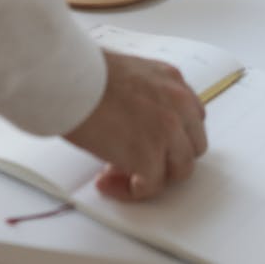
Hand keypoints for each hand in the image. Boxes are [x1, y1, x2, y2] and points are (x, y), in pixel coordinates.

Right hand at [65, 51, 206, 199]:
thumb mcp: (131, 73)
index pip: (192, 117)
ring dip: (151, 177)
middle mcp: (178, 103)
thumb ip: (146, 96)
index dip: (173, 136)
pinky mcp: (149, 155)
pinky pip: (151, 186)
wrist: (72, 79)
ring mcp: (168, 130)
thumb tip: (136, 122)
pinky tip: (105, 180)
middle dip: (167, 158)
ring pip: (180, 170)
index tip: (149, 142)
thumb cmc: (86, 73)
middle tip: (136, 162)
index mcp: (173, 80)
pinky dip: (130, 190)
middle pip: (192, 146)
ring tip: (115, 172)